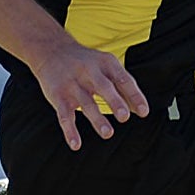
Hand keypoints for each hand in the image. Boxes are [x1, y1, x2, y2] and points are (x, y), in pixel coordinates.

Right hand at [28, 37, 149, 150]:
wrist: (51, 50)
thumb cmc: (86, 63)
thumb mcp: (105, 66)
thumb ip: (123, 86)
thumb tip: (141, 110)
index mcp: (105, 63)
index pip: (122, 79)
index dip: (134, 95)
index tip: (143, 112)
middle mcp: (88, 71)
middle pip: (103, 87)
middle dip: (114, 101)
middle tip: (124, 117)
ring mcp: (72, 84)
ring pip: (85, 102)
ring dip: (97, 118)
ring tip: (107, 133)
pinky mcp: (58, 96)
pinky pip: (64, 115)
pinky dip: (69, 130)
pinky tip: (76, 144)